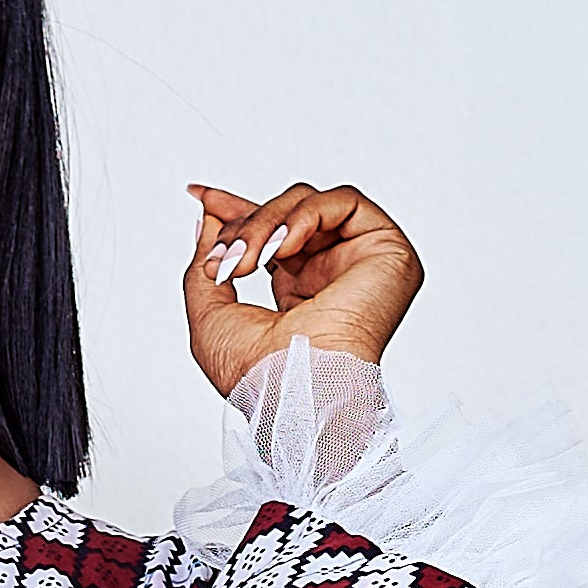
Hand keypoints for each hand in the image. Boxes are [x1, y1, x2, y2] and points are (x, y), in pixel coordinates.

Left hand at [182, 179, 422, 393]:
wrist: (293, 392)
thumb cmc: (256, 376)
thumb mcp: (211, 314)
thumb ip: (206, 263)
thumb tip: (207, 217)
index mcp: (300, 293)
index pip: (273, 235)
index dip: (237, 211)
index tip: (201, 195)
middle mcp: (332, 275)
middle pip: (287, 214)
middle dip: (245, 225)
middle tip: (224, 259)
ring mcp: (360, 261)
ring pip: (309, 203)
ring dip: (268, 222)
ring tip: (248, 260)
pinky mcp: (386, 250)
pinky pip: (342, 202)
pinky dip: (305, 216)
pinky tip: (284, 248)